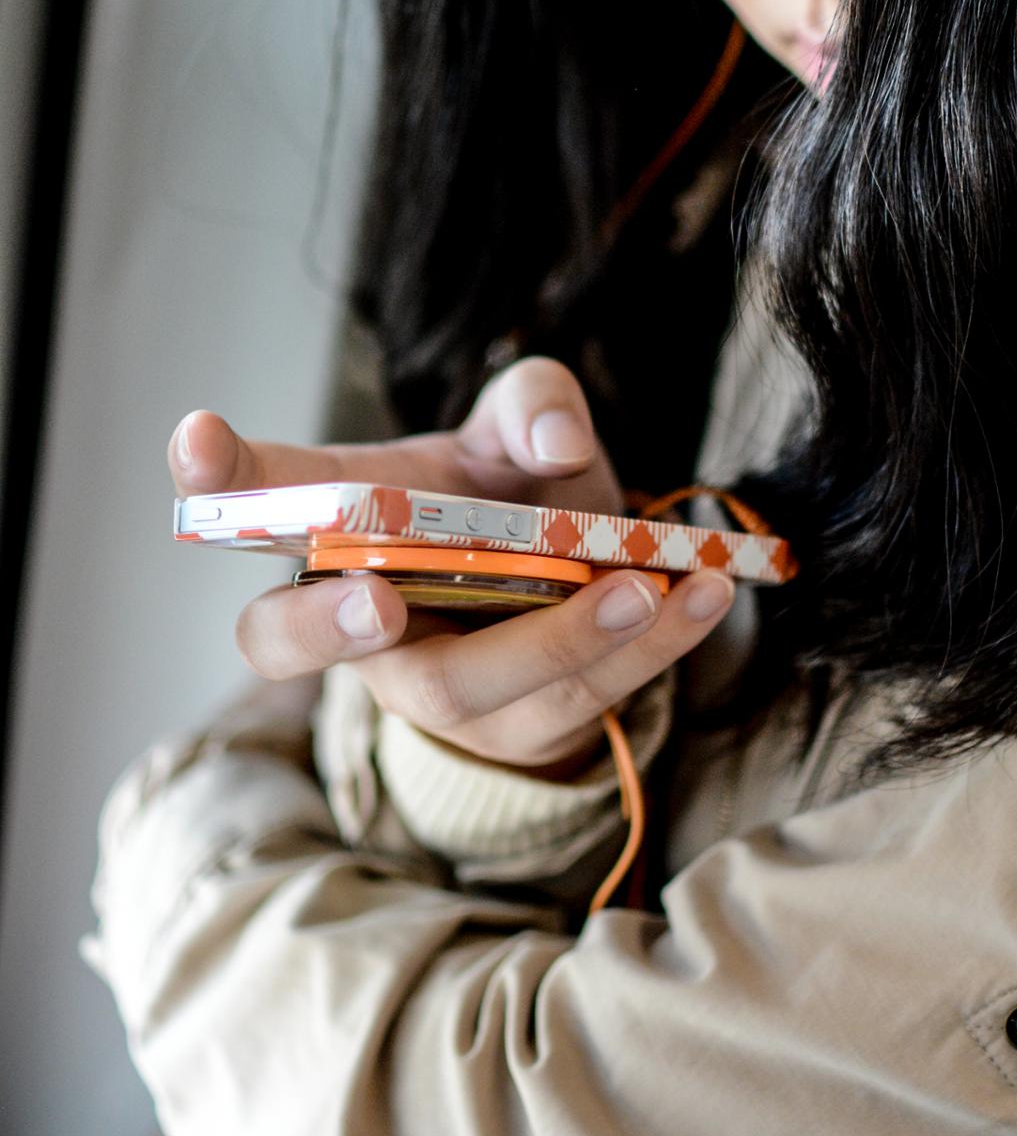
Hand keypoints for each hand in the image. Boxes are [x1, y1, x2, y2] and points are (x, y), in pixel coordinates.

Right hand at [168, 359, 736, 776]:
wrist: (586, 581)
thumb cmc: (521, 498)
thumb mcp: (524, 431)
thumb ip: (534, 403)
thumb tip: (555, 442)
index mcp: (337, 523)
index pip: (253, 500)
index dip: (220, 477)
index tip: (198, 442)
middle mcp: (356, 613)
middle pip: (290, 641)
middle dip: (329, 629)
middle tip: (377, 597)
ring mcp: (427, 686)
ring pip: (460, 689)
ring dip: (551, 638)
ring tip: (638, 585)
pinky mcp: (514, 732)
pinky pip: (570, 705)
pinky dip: (646, 652)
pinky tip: (700, 599)